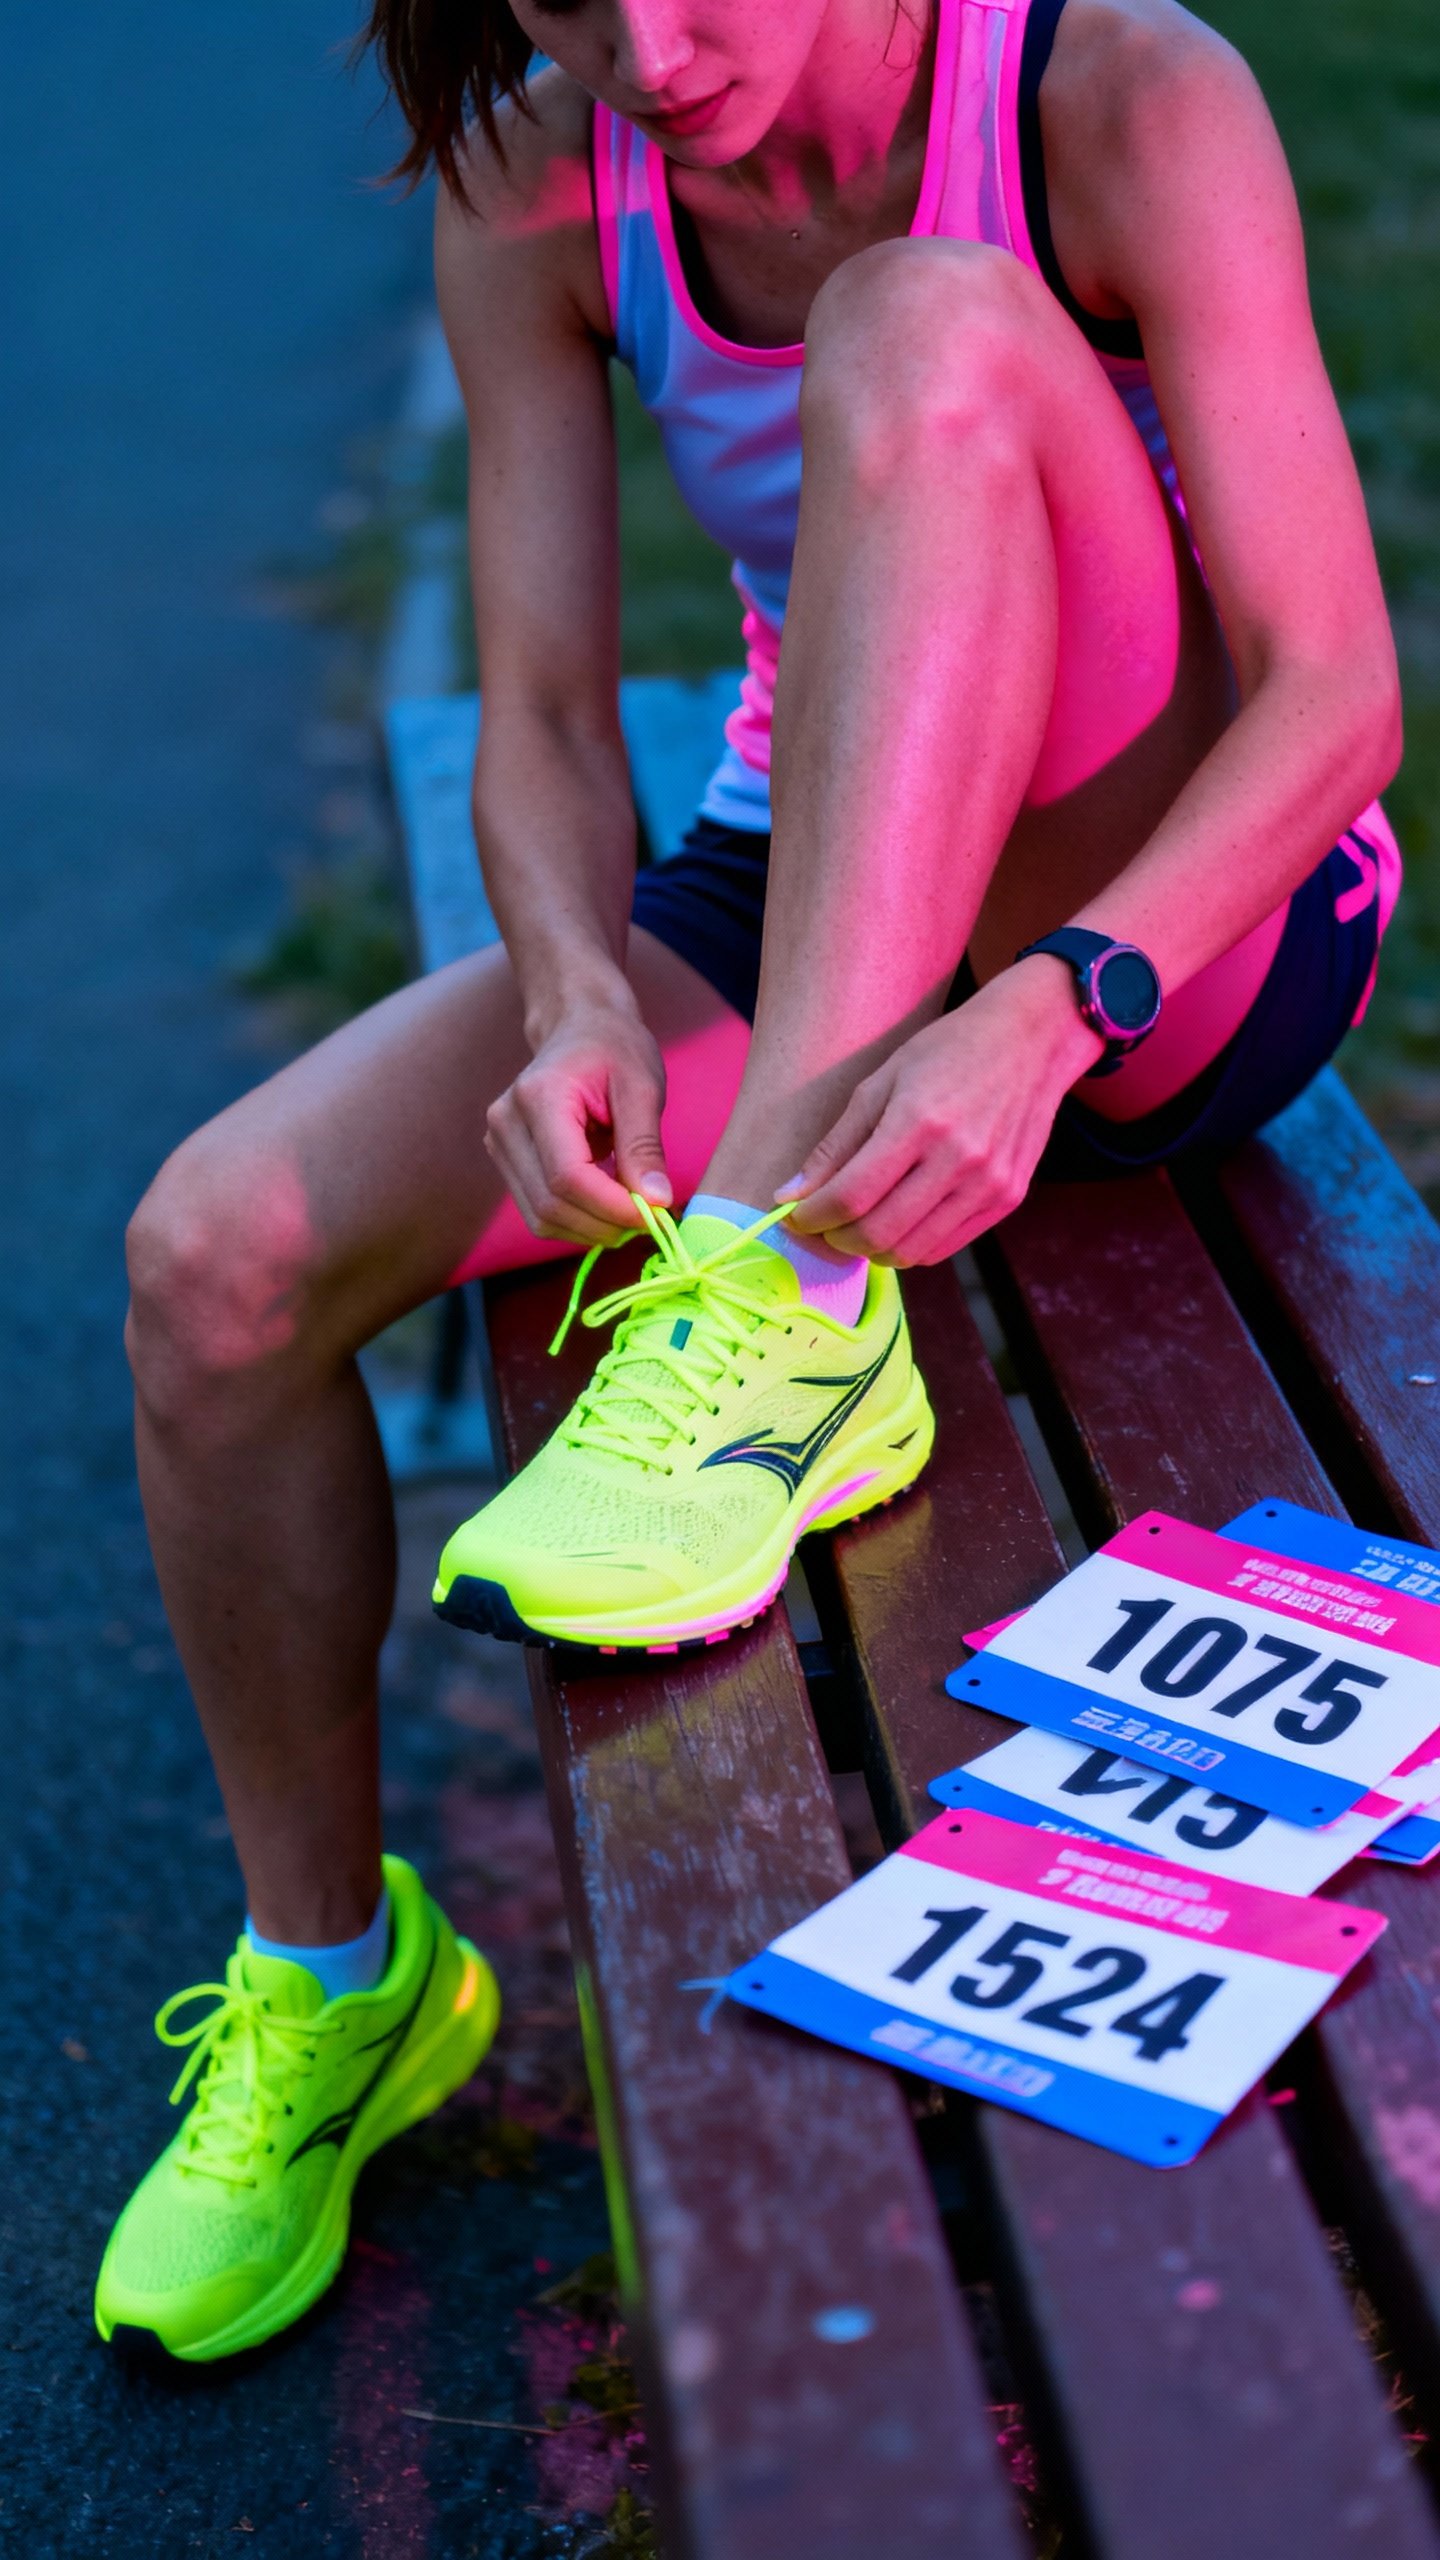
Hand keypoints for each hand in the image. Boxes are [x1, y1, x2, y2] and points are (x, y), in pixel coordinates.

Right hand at [485, 996, 671, 1245]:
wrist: (579, 1027)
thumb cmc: (613, 1049)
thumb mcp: (641, 1088)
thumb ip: (644, 1146)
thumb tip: (655, 1202)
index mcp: (538, 1097)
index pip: (567, 1176)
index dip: (611, 1207)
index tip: (656, 1215)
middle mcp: (506, 1124)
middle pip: (550, 1204)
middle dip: (605, 1224)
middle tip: (651, 1219)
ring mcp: (499, 1144)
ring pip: (540, 1217)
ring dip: (591, 1229)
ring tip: (631, 1211)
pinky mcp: (506, 1161)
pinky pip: (538, 1211)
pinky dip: (577, 1220)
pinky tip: (607, 1204)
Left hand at [777, 961, 1102, 1264]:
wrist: (1030, 1040)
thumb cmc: (948, 1051)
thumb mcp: (881, 1081)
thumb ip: (836, 1144)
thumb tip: (790, 1195)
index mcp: (920, 1121)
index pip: (852, 1194)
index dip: (812, 1215)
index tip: (794, 1214)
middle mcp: (960, 1159)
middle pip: (879, 1233)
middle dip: (836, 1238)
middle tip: (823, 1223)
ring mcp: (989, 1184)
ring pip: (912, 1251)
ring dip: (872, 1249)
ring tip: (858, 1224)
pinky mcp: (1008, 1198)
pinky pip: (946, 1247)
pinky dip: (910, 1245)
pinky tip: (898, 1220)